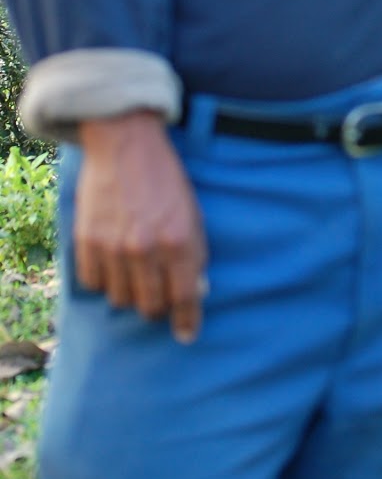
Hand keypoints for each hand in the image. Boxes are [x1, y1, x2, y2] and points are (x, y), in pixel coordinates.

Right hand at [75, 110, 206, 342]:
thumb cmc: (165, 178)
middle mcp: (145, 249)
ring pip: (121, 300)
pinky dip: (104, 280)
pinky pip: (94, 284)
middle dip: (158, 307)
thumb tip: (196, 291)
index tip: (187, 334)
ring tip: (135, 272)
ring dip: (130, 293)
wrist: (126, 145)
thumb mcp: (193, 212)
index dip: (187, 321)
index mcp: (179, 241)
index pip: (185, 298)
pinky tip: (112, 263)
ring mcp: (113, 247)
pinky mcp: (87, 242)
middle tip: (159, 294)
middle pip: (150, 307)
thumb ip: (195, 253)